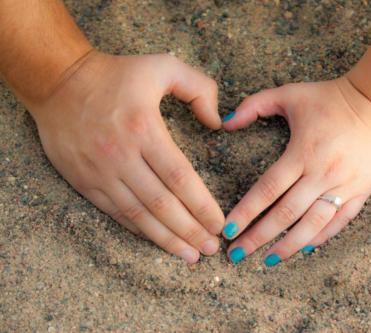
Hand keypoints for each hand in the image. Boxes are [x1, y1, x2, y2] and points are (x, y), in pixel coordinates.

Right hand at [29, 52, 223, 262]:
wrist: (58, 82)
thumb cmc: (116, 75)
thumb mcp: (162, 65)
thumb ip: (199, 88)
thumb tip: (217, 123)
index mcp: (144, 129)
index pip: (180, 178)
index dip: (202, 205)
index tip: (219, 223)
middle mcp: (121, 155)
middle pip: (162, 204)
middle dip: (190, 230)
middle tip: (211, 248)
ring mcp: (100, 172)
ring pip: (139, 214)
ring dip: (167, 238)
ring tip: (190, 255)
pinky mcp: (84, 181)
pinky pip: (116, 212)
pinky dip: (138, 229)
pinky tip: (157, 240)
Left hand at [222, 77, 370, 265]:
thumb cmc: (330, 98)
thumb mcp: (289, 94)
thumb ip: (255, 105)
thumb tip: (225, 122)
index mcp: (301, 152)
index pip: (267, 190)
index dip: (246, 212)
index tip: (228, 230)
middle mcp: (321, 174)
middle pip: (285, 214)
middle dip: (259, 236)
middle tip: (237, 254)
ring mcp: (343, 185)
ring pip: (313, 224)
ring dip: (289, 245)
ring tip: (269, 260)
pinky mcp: (361, 191)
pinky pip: (341, 221)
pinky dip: (323, 236)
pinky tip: (306, 248)